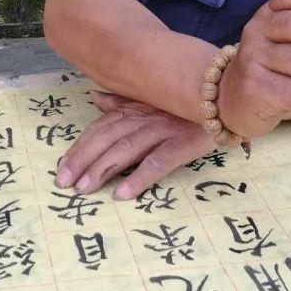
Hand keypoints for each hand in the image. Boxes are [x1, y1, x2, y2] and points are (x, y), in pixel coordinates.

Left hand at [54, 91, 214, 200]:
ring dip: (103, 169)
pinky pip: (158, 162)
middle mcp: (146, 117)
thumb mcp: (153, 99)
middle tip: (64, 183)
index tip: (61, 168)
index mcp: (136, 108)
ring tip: (85, 189)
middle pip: (107, 138)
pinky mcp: (184, 143)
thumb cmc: (186, 105)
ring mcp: (165, 129)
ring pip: (127, 149)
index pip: (100, 128)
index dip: (80, 148)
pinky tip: (123, 193)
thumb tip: (95, 97)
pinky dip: (140, 177)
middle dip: (83, 160)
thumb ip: (123, 101)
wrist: (228, 98)